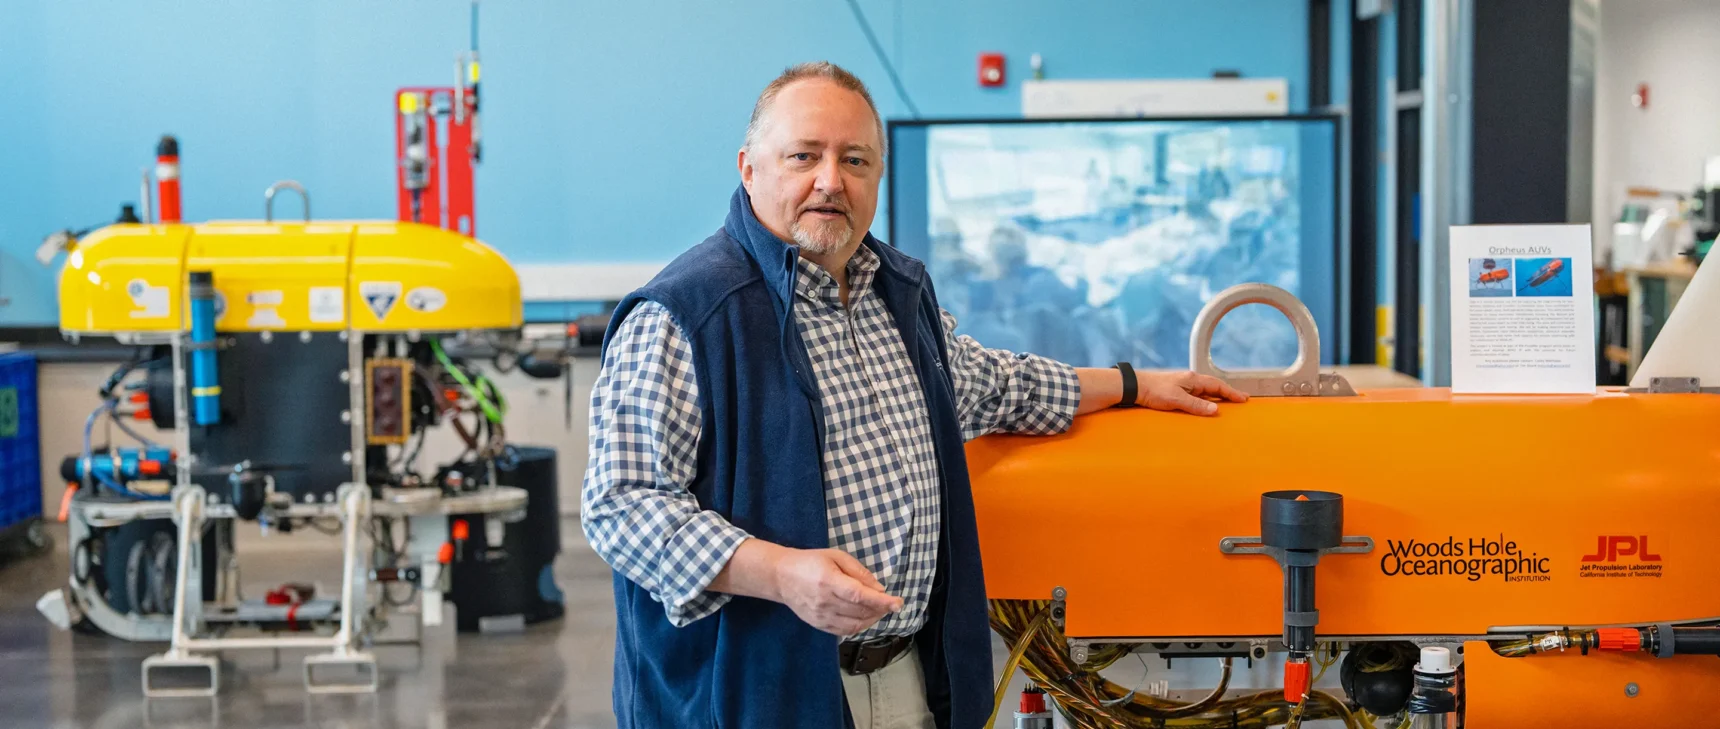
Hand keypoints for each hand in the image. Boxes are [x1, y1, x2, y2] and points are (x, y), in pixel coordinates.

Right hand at [772, 548, 903, 636]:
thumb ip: (858, 572)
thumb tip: (879, 589)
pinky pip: (844, 631)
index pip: (860, 596)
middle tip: (890, 603)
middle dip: (881, 609)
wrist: (781, 577)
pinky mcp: (818, 625)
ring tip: (880, 610)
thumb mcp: (835, 556)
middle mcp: (824, 602)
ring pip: (855, 625)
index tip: (897, 603)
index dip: (881, 601)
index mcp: (828, 581)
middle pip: (860, 612)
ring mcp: (821, 616)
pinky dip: (859, 626)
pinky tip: (865, 618)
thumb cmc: (810, 561)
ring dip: (872, 619)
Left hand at [1136, 371, 1247, 415]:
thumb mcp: (1177, 400)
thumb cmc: (1154, 391)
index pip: (1218, 386)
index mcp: (1193, 379)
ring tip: (1228, 404)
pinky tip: (1207, 406)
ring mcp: (1184, 385)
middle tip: (1241, 400)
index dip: (1231, 393)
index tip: (1243, 399)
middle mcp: (1191, 381)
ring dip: (1218, 397)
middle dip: (1228, 393)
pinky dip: (1206, 400)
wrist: (1135, 387)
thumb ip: (1196, 405)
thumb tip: (1216, 410)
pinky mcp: (1177, 391)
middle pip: (1214, 387)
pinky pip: (1197, 396)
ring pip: (1206, 391)